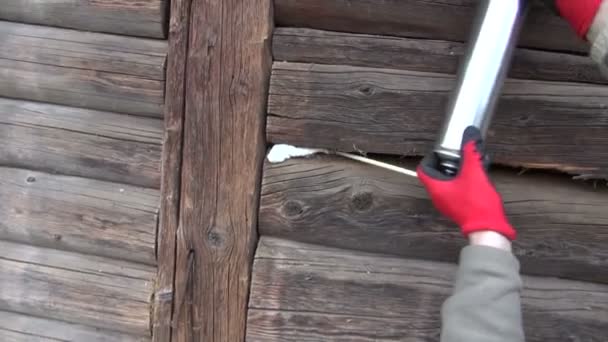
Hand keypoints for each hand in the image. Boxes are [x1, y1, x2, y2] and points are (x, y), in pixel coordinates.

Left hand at [417, 126, 515, 240]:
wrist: (488, 229)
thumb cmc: (477, 203)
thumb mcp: (474, 172)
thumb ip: (471, 152)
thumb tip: (470, 135)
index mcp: (436, 188)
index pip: (423, 169)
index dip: (430, 158)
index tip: (441, 151)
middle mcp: (438, 197)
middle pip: (435, 175)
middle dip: (446, 163)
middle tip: (456, 155)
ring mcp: (447, 204)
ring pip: (446, 183)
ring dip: (456, 172)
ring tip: (469, 164)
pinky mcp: (458, 208)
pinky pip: (455, 191)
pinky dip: (462, 182)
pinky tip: (476, 177)